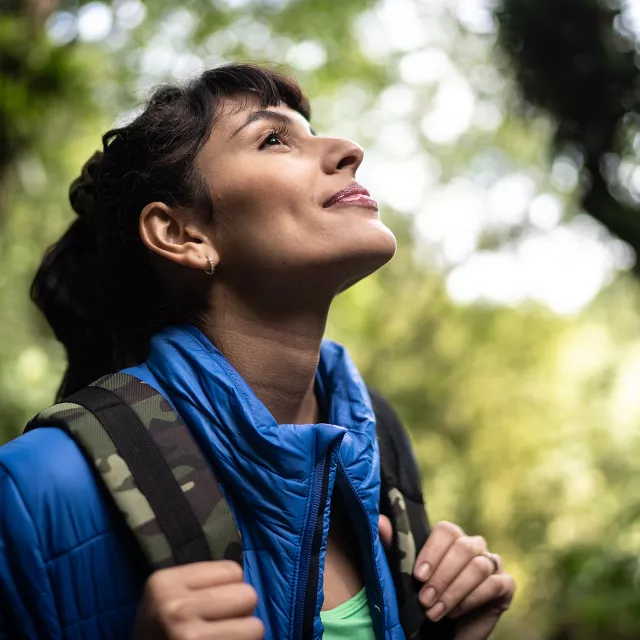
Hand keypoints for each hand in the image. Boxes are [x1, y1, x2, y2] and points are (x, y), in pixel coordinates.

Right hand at [132, 560, 263, 639]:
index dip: (230, 589)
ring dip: (243, 635)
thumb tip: (244, 549)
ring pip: (254, 627)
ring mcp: (187, 637)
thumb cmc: (161, 633)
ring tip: (221, 638)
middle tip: (220, 626)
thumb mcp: (167, 598)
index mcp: (164, 582)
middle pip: (248, 595)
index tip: (211, 605)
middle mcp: (174, 608)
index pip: (233, 571)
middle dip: (240, 612)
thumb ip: (201, 580)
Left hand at [379, 518, 514, 639]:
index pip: (446, 531)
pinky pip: (495, 584)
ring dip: (454, 591)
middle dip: (442, 576)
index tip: (418, 576)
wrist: (445, 634)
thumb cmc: (425, 600)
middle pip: (463, 547)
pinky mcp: (506, 585)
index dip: (432, 552)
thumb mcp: (407, 575)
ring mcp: (492, 563)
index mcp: (450, 539)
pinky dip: (473, 599)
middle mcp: (473, 546)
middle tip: (425, 600)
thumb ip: (394, 546)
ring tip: (436, 612)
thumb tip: (380, 521)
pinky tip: (456, 613)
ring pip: (479, 565)